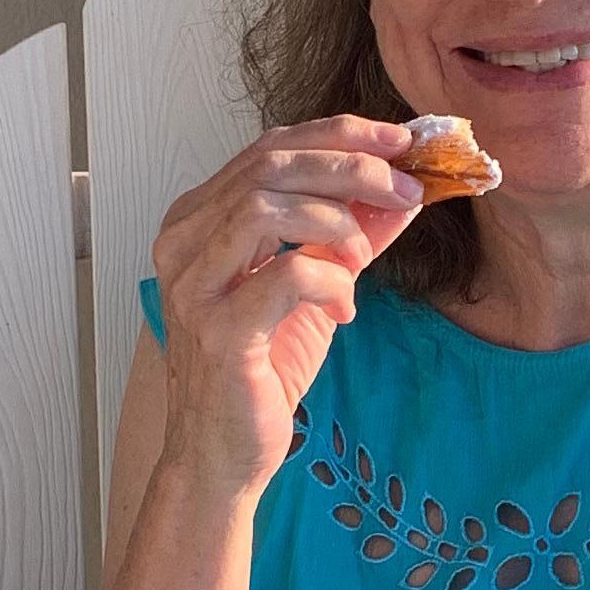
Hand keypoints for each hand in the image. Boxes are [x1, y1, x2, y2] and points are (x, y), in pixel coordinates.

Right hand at [149, 115, 421, 500]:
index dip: (338, 135)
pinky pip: (284, 276)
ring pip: (266, 206)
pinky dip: (330, 283)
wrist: (224, 454)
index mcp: (199, 219)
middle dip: (350, 167)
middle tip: (405, 185)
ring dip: (336, 221)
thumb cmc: (259, 372)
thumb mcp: (316, 287)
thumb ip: (352, 235)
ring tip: (362, 257)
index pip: (270, 147)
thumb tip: (404, 192)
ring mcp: (194, 284)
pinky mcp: (218, 330)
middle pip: (270, 165)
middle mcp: (184, 241)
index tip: (399, 140)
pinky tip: (344, 309)